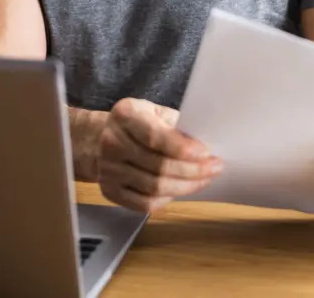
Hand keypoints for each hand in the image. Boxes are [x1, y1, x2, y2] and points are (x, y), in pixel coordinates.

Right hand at [97, 98, 222, 213]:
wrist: (98, 137)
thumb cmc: (137, 122)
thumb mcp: (154, 111)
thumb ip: (175, 125)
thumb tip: (203, 147)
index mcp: (125, 114)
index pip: (155, 137)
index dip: (183, 148)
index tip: (206, 153)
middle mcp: (112, 142)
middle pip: (158, 166)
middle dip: (192, 170)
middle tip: (214, 168)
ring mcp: (108, 169)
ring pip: (154, 187)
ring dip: (186, 186)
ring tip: (204, 180)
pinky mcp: (110, 191)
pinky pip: (144, 203)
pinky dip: (167, 199)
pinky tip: (180, 190)